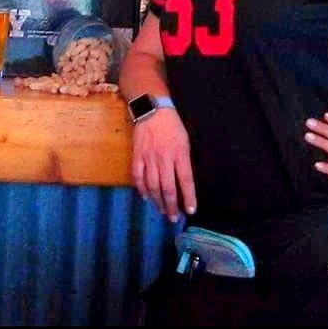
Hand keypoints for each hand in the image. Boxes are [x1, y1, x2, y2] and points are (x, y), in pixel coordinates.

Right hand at [131, 108, 196, 222]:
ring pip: (152, 185)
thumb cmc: (172, 127)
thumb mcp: (185, 142)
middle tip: (173, 217)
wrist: (152, 111)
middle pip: (168, 188)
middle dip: (171, 206)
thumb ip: (184, 162)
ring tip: (162, 210)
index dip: (188, 197)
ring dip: (157, 201)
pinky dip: (141, 189)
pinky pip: (138, 176)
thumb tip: (183, 182)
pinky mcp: (137, 156)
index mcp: (180, 154)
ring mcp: (149, 158)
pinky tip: (146, 197)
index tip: (190, 210)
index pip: (186, 181)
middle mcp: (164, 159)